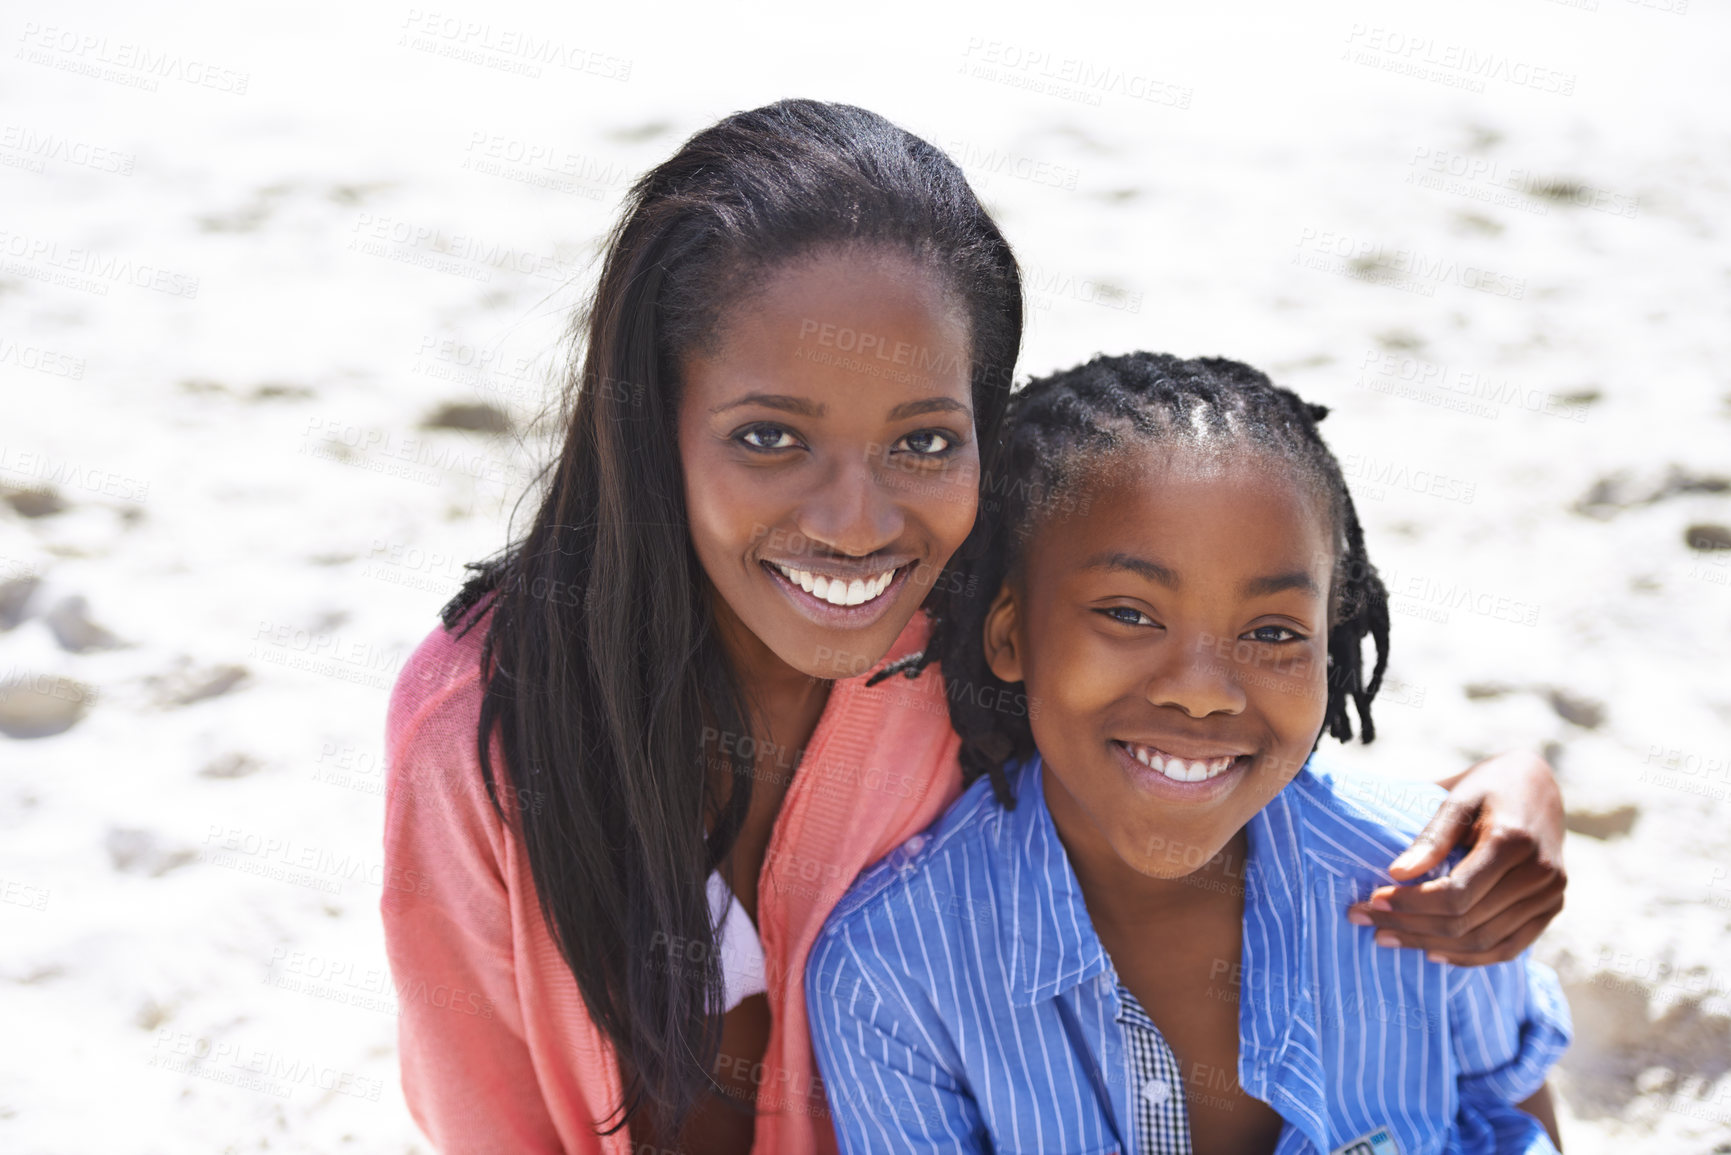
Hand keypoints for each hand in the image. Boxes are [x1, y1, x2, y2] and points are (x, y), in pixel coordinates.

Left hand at [1347, 749, 1566, 964]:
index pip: (1456, 893)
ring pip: (1484, 942)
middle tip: (1365, 920)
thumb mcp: (1457, 798)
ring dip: (1431, 945)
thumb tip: (1397, 874)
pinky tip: (1432, 952)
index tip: (1372, 900)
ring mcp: (1550, 896)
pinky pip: (1508, 948)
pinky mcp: (1551, 909)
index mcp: (1514, 841)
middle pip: (1466, 922)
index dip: (1410, 903)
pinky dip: (1468, 957)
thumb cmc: (1489, 787)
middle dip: (1410, 926)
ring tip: (1388, 938)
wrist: (1539, 786)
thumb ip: (1431, 837)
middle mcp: (1540, 874)